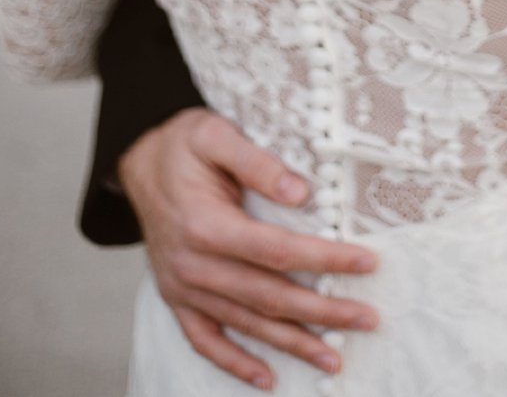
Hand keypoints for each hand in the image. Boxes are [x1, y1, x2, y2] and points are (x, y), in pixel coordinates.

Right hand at [117, 109, 378, 390]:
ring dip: (292, 344)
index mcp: (205, 225)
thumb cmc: (183, 144)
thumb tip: (301, 192)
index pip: (277, 250)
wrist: (140, 159)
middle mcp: (192, 264)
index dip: (324, 259)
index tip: (366, 262)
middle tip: (367, 318)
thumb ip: (256, 162)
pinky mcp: (176, 297)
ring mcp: (182, 287)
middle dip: (322, 311)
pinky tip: (268, 379)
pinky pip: (205, 340)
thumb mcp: (215, 134)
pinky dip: (235, 363)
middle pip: (268, 296)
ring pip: (245, 323)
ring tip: (333, 359)